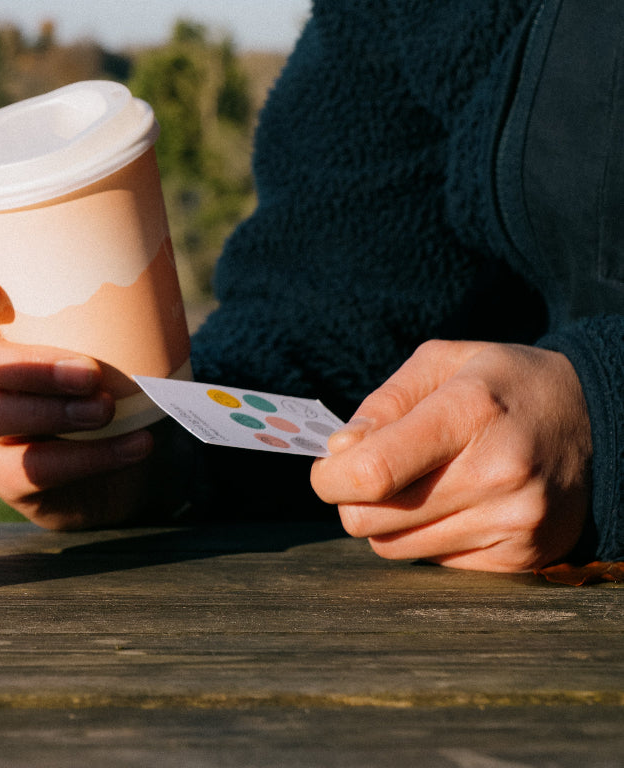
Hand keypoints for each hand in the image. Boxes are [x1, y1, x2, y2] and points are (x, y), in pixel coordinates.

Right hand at [0, 265, 158, 529]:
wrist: (123, 471)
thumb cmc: (115, 391)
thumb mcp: (115, 348)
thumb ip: (118, 319)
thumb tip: (163, 283)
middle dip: (27, 365)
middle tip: (88, 373)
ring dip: (54, 411)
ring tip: (107, 409)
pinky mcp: (1, 475)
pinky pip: (31, 467)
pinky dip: (89, 456)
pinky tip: (134, 445)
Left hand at [309, 340, 591, 571]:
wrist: (599, 422)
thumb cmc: (502, 386)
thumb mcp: (440, 364)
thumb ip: (381, 405)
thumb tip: (338, 455)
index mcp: (470, 412)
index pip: (372, 473)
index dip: (329, 478)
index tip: (328, 470)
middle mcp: (497, 473)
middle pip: (371, 520)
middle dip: (352, 500)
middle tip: (371, 475)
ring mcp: (515, 521)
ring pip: (395, 548)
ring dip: (389, 522)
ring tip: (420, 485)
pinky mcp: (522, 556)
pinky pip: (434, 562)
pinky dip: (427, 537)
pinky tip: (455, 504)